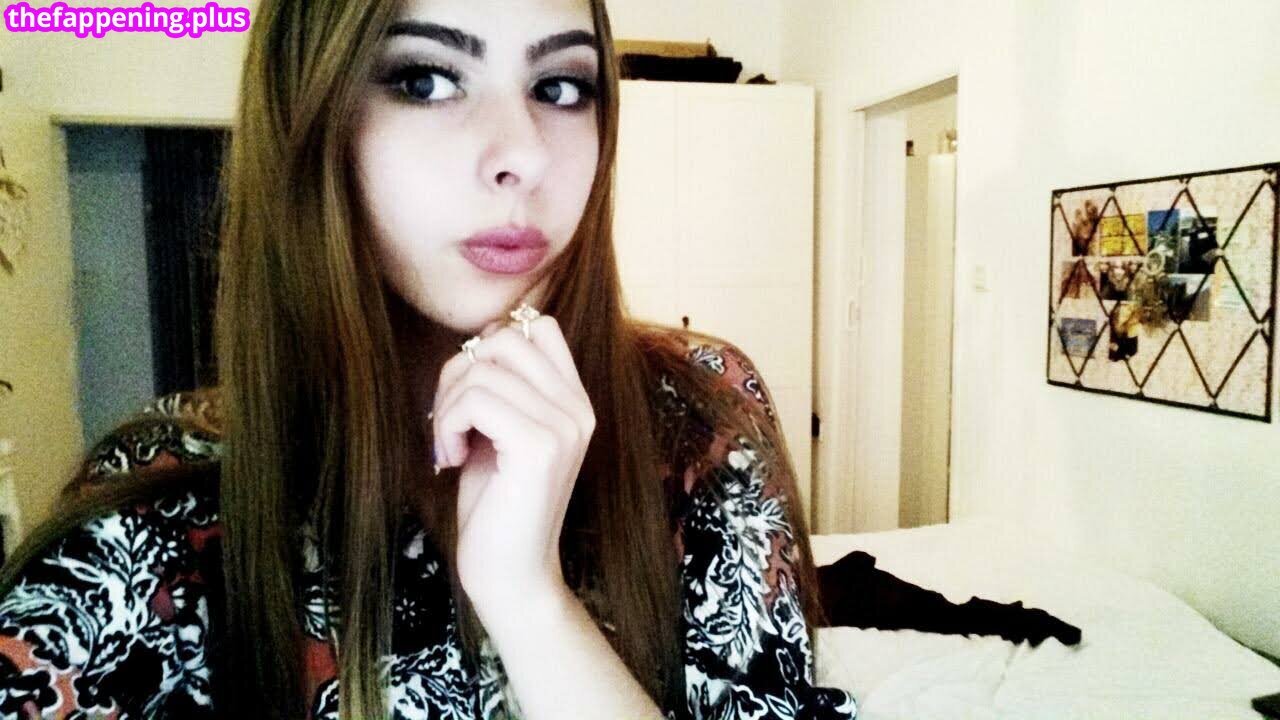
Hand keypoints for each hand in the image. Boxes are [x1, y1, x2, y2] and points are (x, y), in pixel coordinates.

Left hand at [430, 313, 595, 616]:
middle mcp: (580, 408)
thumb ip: (501, 385)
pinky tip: (450, 458)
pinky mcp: (541, 446)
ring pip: (483, 367)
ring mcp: (565, 425)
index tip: (473, 395)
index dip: (491, 346)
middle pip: (505, 337)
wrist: (510, 574)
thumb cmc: (496, 505)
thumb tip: (478, 339)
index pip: (538, 326)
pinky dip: (448, 424)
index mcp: (575, 401)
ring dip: (448, 404)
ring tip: (449, 444)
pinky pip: (476, 399)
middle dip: (460, 371)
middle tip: (451, 420)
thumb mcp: (500, 431)